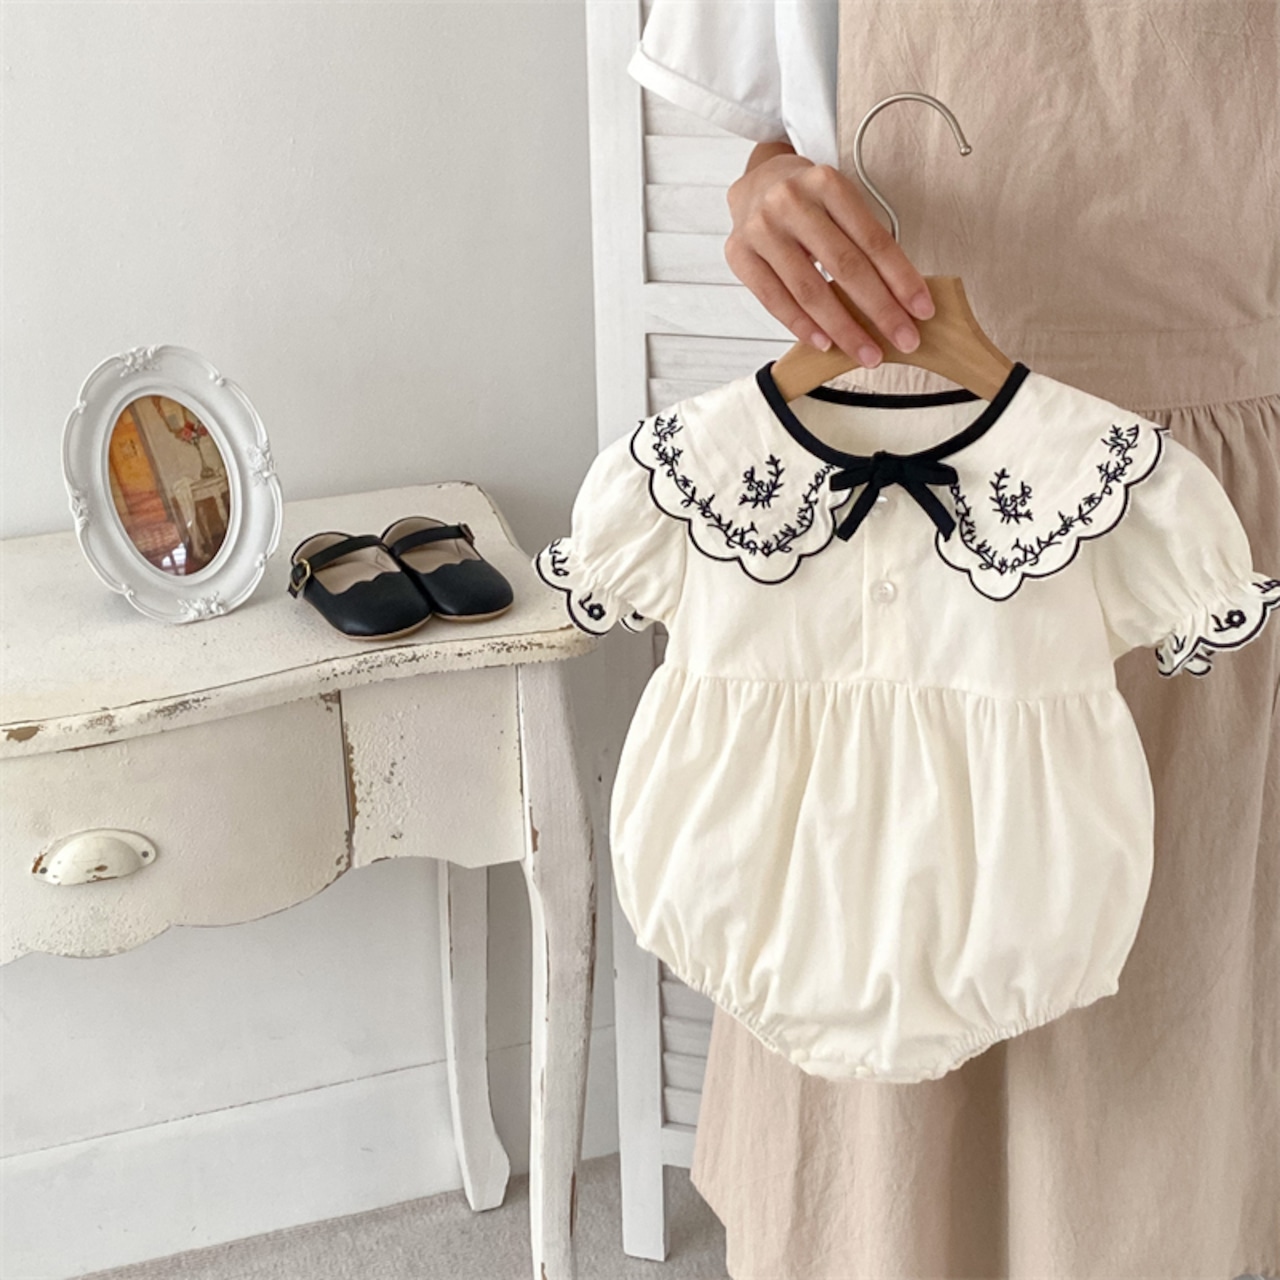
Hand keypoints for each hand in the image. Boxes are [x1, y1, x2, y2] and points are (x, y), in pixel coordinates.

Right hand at [724, 142, 934, 366]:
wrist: (757, 184)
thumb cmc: (808, 202)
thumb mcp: (840, 204)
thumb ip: (862, 242)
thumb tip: (898, 300)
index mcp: (827, 183)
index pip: (873, 240)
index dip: (901, 278)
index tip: (922, 310)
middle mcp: (791, 202)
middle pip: (844, 266)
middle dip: (879, 309)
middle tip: (904, 340)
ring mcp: (762, 229)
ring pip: (810, 289)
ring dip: (843, 328)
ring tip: (867, 353)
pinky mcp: (740, 254)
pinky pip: (775, 299)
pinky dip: (803, 326)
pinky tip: (825, 343)